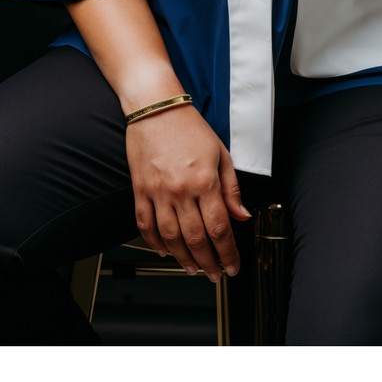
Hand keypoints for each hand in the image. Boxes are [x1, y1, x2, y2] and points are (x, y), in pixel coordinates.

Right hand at [125, 105, 250, 281]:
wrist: (156, 107)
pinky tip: (165, 251)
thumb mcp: (221, 153)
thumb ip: (232, 189)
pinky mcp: (140, 190)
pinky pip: (145, 224)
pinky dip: (154, 243)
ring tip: (193, 268)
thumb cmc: (190, 127)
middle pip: (196, 239)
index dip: (228, 253)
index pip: (220, 228)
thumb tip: (241, 216)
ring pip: (170, 238)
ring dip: (183, 258)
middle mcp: (181, 190)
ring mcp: (158, 192)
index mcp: (206, 180)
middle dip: (209, 262)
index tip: (232, 265)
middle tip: (215, 274)